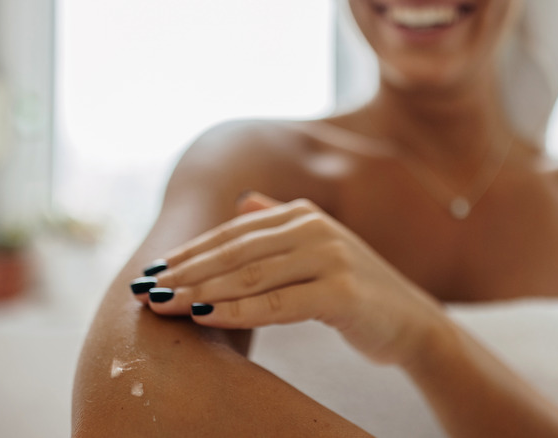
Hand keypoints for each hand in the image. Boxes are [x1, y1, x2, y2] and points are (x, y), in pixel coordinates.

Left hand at [133, 192, 442, 364]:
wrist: (413, 322)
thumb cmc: (356, 291)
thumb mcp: (319, 249)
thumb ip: (280, 222)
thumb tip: (243, 200)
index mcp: (303, 214)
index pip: (234, 232)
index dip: (191, 252)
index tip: (154, 271)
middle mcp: (314, 227)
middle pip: (235, 251)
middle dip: (185, 272)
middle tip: (144, 291)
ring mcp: (330, 256)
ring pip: (250, 276)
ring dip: (200, 291)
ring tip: (163, 305)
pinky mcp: (340, 291)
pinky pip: (277, 304)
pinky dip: (237, 310)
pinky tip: (203, 316)